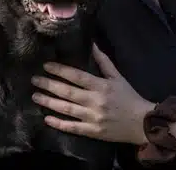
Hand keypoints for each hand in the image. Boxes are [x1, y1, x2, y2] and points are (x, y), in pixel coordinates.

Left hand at [31, 44, 153, 144]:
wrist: (141, 122)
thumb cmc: (128, 96)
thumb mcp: (118, 76)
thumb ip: (104, 61)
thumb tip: (92, 45)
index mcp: (101, 86)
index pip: (77, 76)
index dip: (61, 70)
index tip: (46, 65)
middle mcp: (95, 101)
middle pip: (68, 92)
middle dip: (49, 85)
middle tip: (34, 80)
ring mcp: (92, 117)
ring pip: (67, 109)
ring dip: (49, 102)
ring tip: (36, 96)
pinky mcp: (92, 131)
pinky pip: (73, 127)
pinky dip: (59, 123)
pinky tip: (47, 118)